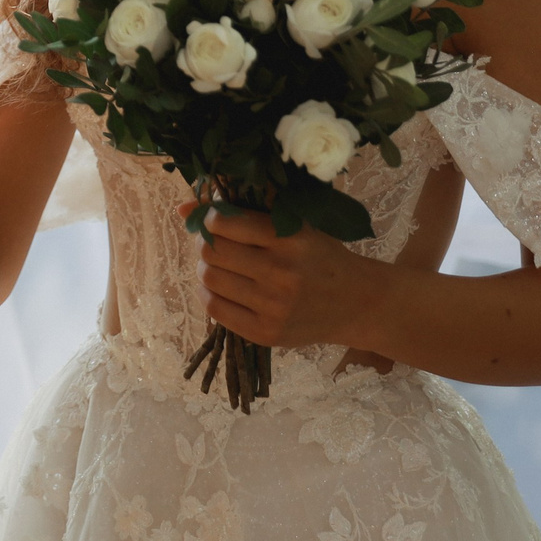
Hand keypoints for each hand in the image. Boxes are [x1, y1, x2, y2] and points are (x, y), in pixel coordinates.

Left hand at [195, 206, 385, 352]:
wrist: (358, 303)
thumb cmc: (322, 257)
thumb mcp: (295, 225)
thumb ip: (244, 211)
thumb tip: (183, 207)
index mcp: (289, 238)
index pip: (224, 223)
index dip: (210, 219)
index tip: (216, 221)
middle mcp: (280, 273)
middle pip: (212, 251)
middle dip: (207, 243)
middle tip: (216, 244)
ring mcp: (273, 306)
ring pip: (210, 278)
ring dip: (207, 268)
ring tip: (223, 266)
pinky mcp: (265, 333)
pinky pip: (215, 309)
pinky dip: (210, 293)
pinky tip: (224, 287)